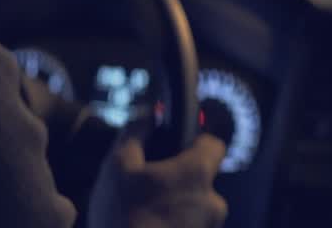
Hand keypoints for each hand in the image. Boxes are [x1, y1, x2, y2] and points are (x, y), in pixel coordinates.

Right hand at [87, 134, 228, 227]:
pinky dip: (174, 227)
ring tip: (144, 215)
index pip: (214, 144)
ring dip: (177, 208)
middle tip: (149, 187)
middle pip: (202, 181)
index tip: (177, 145)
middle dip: (180, 181)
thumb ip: (135, 133)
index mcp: (198, 173)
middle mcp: (213, 203)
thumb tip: (147, 116)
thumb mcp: (117, 167)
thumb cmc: (124, 218)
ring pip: (196, 209)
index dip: (197, 141)